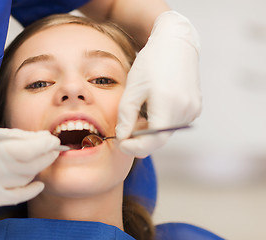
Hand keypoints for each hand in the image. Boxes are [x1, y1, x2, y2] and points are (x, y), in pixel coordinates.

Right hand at [0, 127, 60, 209]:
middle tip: (53, 149)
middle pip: (31, 165)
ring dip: (38, 168)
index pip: (28, 149)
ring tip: (39, 159)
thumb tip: (42, 138)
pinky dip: (31, 190)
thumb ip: (15, 136)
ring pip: (26, 179)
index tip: (54, 140)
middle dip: (47, 155)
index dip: (46, 145)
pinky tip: (38, 182)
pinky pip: (17, 197)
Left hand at [116, 11, 200, 157]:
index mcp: (168, 105)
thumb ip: (126, 116)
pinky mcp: (196, 107)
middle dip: (139, 138)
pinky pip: (173, 123)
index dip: (134, 148)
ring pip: (165, 133)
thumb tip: (122, 138)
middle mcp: (185, 110)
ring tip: (140, 110)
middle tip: (125, 127)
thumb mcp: (132, 88)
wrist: (176, 43)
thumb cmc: (151, 63)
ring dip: (149, 130)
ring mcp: (193, 109)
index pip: (152, 142)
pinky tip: (153, 106)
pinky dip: (160, 122)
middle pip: (159, 140)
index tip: (120, 144)